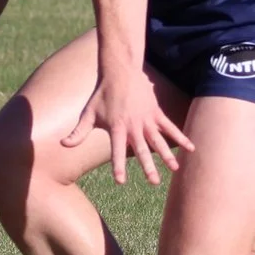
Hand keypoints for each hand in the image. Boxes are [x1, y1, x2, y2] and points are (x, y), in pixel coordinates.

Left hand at [62, 56, 192, 185]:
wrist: (120, 72)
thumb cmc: (102, 95)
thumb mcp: (88, 114)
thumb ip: (78, 132)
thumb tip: (63, 145)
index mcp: (116, 127)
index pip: (117, 151)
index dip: (118, 165)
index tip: (121, 181)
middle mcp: (133, 126)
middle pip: (142, 149)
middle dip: (149, 167)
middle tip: (154, 182)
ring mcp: (147, 119)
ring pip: (159, 140)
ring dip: (167, 155)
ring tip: (175, 170)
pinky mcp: (156, 113)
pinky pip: (170, 127)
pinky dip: (181, 137)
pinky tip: (191, 148)